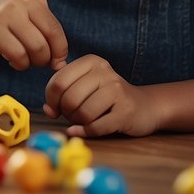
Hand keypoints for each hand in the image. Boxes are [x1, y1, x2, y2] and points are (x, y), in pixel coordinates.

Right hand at [0, 0, 67, 70]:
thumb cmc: (6, 25)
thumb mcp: (29, 21)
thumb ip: (47, 37)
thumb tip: (60, 63)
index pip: (56, 29)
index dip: (59, 50)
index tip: (55, 61)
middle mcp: (21, 2)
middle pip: (46, 41)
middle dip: (45, 59)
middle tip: (36, 62)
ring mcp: (5, 15)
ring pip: (35, 49)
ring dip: (32, 63)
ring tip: (23, 60)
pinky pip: (18, 55)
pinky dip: (20, 64)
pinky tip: (13, 61)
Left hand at [43, 54, 157, 137]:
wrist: (145, 106)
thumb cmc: (106, 97)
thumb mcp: (85, 86)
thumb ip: (63, 93)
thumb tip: (48, 109)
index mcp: (92, 61)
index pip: (58, 81)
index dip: (51, 99)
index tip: (55, 107)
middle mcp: (105, 72)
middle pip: (69, 98)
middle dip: (65, 113)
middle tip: (72, 115)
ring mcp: (118, 91)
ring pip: (82, 113)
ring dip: (77, 122)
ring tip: (83, 120)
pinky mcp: (126, 112)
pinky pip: (95, 127)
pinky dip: (85, 132)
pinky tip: (84, 130)